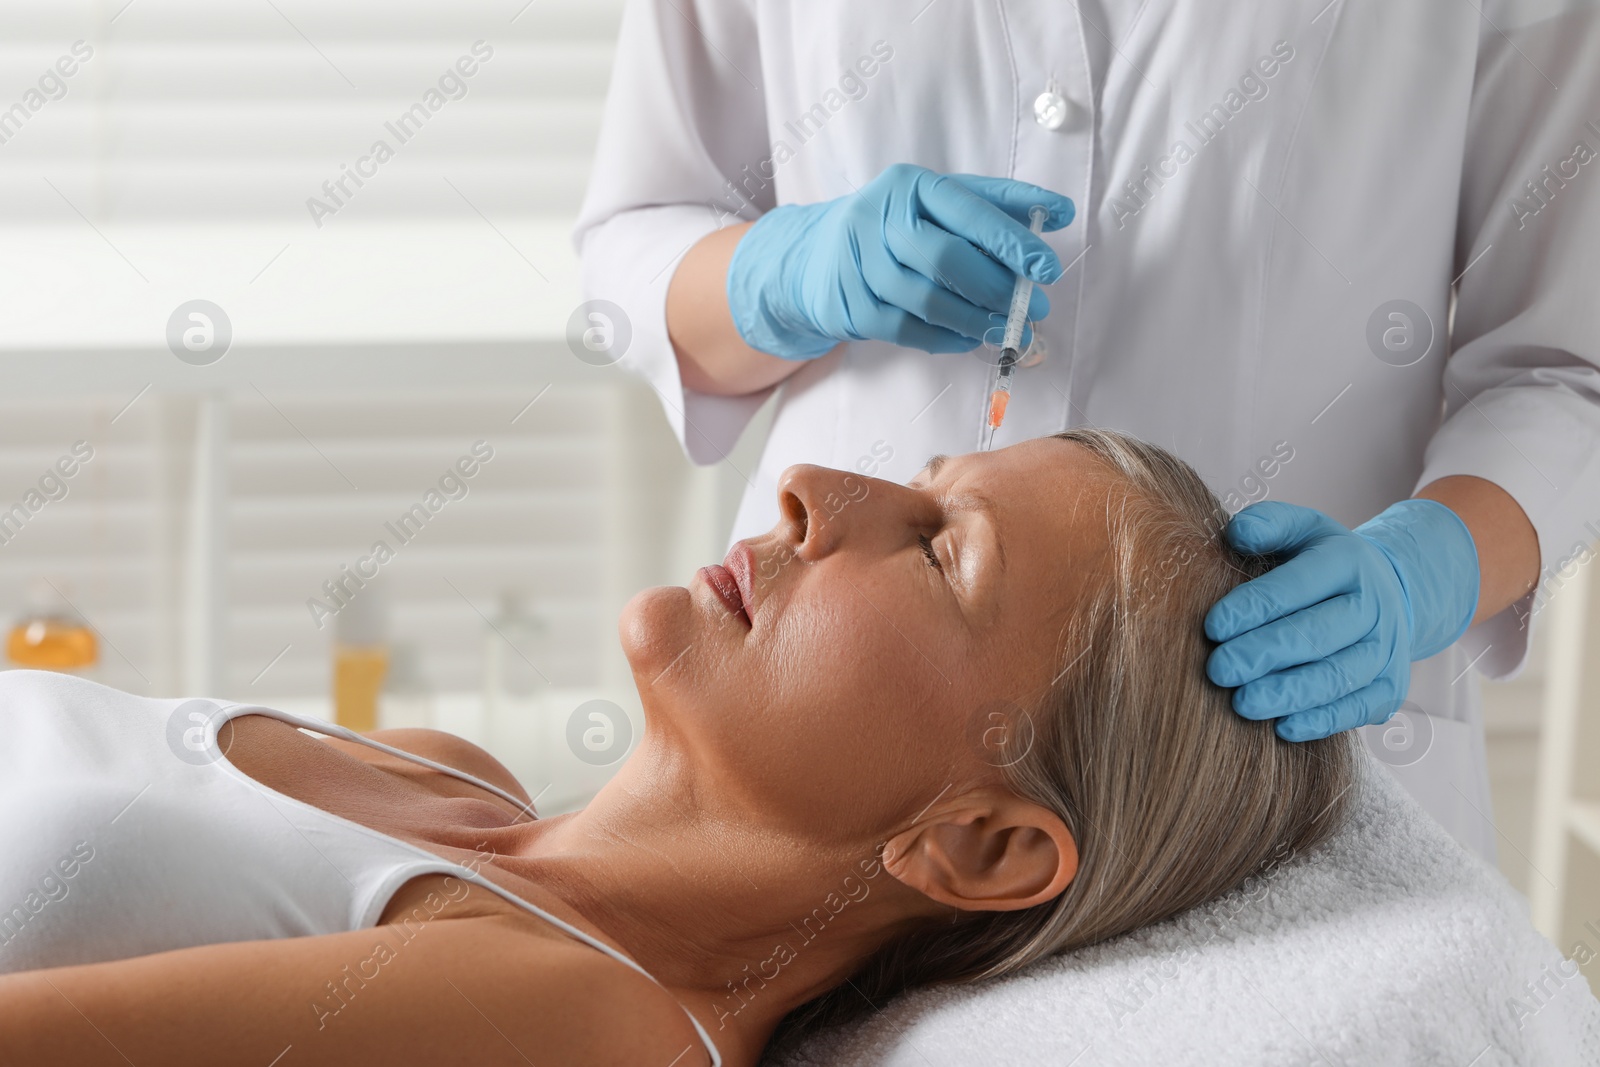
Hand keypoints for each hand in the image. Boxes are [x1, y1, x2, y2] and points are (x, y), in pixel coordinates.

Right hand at [725, 163, 1074, 358]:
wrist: (814, 257)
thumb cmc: (895, 227)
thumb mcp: (938, 203)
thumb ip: (997, 205)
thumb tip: (1060, 212)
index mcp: (909, 185)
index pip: (968, 210)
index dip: (1011, 240)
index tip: (1048, 268)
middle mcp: (878, 219)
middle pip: (946, 258)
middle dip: (997, 289)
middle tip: (1034, 310)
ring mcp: (859, 265)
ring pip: (928, 300)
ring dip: (977, 321)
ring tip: (1009, 330)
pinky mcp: (850, 306)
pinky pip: (908, 330)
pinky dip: (947, 339)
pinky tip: (971, 338)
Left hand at [1203, 500, 1479, 741]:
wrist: (1388, 592)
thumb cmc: (1323, 563)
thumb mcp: (1302, 530)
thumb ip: (1268, 524)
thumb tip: (1237, 533)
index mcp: (1347, 562)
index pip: (1298, 585)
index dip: (1255, 607)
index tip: (1213, 627)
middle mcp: (1374, 606)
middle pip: (1317, 635)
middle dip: (1264, 654)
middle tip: (1219, 670)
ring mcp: (1386, 649)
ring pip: (1337, 676)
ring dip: (1289, 693)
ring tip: (1243, 704)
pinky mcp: (1391, 687)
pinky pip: (1358, 708)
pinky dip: (1322, 721)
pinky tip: (1284, 727)